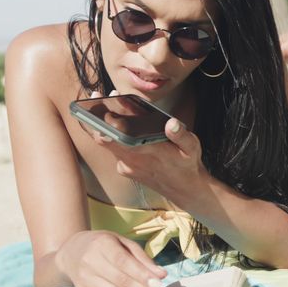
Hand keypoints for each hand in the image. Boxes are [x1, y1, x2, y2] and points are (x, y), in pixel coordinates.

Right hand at [55, 230, 170, 286]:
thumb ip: (142, 258)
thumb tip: (161, 275)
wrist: (73, 251)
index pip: (123, 263)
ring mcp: (84, 280)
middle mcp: (90, 263)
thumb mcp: (124, 242)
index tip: (160, 284)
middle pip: (121, 282)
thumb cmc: (105, 244)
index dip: (142, 275)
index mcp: (101, 245)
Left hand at [88, 90, 207, 202]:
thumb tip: (171, 123)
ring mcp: (126, 166)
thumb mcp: (191, 147)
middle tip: (97, 96)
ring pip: (107, 144)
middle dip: (97, 117)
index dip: (106, 121)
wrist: (185, 190)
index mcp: (146, 153)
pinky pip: (114, 150)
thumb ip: (181, 135)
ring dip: (105, 126)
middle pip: (103, 138)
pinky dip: (113, 137)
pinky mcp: (125, 169)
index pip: (117, 138)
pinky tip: (119, 126)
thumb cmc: (187, 165)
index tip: (105, 103)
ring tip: (108, 105)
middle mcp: (131, 161)